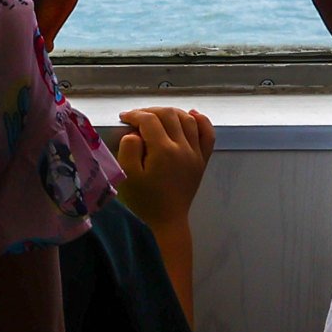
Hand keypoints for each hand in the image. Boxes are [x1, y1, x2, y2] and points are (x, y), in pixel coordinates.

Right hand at [111, 107, 215, 226]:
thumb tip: (135, 132)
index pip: (149, 120)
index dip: (135, 114)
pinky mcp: (202, 160)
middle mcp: (183, 148)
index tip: (123, 117)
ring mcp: (196, 153)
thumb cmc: (145, 200)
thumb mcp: (128, 175)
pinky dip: (201, 120)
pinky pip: (207, 134)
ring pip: (188, 119)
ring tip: (157, 116)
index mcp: (163, 151)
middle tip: (137, 117)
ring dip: (171, 112)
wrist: (168, 220)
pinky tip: (191, 114)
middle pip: (169, 115)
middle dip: (150, 111)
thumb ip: (129, 149)